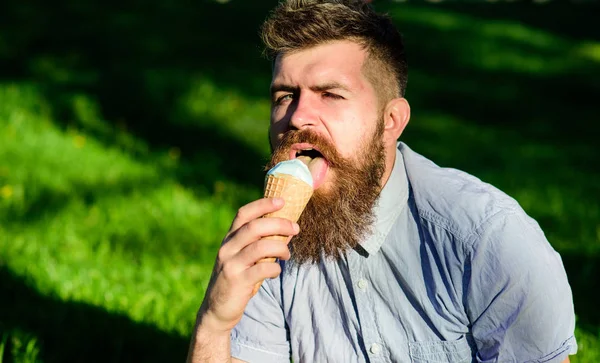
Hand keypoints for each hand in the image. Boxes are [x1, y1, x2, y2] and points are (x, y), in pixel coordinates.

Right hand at [197, 197, 298, 332]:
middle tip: (296, 228)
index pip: (244, 214)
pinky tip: (275, 271)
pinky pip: (262, 269)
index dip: (263, 204)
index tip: (282, 200)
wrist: (216, 310)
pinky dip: (275, 268)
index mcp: (229, 239)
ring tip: (287, 255)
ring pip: (260, 247)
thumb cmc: (236, 280)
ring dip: (280, 247)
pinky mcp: (237, 281)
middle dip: (279, 224)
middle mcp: (227, 248)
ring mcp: (231, 264)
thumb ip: (259, 244)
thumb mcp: (242, 258)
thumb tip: (288, 229)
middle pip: (255, 227)